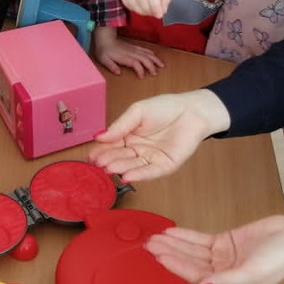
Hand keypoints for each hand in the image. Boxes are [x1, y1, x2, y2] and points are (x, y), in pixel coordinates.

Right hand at [89, 89, 230, 181]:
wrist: (192, 111)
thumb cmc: (165, 107)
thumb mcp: (137, 112)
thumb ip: (119, 125)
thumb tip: (98, 136)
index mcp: (128, 136)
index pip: (111, 145)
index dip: (101, 150)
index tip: (91, 156)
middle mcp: (137, 150)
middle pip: (120, 157)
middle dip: (109, 160)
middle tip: (99, 163)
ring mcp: (150, 159)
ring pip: (132, 166)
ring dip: (120, 168)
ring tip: (109, 169)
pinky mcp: (164, 166)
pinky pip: (150, 172)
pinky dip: (138, 176)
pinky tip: (126, 176)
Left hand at [92, 26, 163, 77]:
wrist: (105, 38)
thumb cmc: (104, 50)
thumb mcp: (104, 59)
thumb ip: (111, 66)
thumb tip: (118, 73)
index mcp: (125, 57)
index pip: (136, 64)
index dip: (140, 70)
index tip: (142, 77)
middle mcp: (131, 52)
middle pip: (145, 59)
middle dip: (152, 66)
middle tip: (156, 73)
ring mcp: (134, 49)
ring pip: (147, 54)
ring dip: (155, 59)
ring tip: (162, 65)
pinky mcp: (134, 47)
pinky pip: (145, 50)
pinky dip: (151, 53)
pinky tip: (155, 57)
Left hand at [145, 216, 283, 283]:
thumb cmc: (283, 258)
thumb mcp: (255, 271)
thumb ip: (227, 281)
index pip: (195, 277)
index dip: (175, 266)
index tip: (158, 256)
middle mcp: (224, 275)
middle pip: (190, 264)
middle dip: (169, 254)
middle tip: (149, 244)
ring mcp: (224, 259)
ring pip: (192, 252)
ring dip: (174, 244)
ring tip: (155, 237)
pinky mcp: (227, 243)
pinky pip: (201, 241)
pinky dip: (186, 236)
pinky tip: (172, 232)